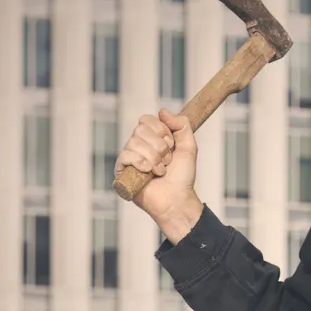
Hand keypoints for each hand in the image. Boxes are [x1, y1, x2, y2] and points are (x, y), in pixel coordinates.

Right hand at [115, 108, 201, 240]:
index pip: (147, 119)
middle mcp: (138, 145)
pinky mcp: (122, 171)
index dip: (161, 131)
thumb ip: (182, 125)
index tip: (171, 145)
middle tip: (167, 161)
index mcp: (151, 138)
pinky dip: (142, 163)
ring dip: (154, 158)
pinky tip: (149, 174)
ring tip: (161, 171)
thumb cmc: (182, 177)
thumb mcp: (189, 147)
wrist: (178, 200)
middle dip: (159, 146)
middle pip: (140, 129)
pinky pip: (126, 155)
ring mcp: (129, 158)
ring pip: (135, 142)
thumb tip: (162, 111)